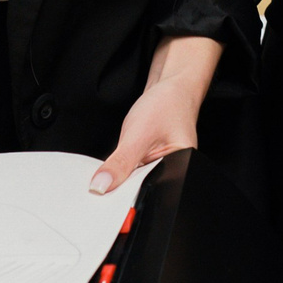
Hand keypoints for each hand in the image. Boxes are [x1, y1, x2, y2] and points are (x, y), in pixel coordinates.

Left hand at [88, 34, 221, 193]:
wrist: (170, 87)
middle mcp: (175, 172)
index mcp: (181, 169)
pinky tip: (121, 157)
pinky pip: (132, 173)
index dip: (124, 195)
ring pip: (134, 183)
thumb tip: (101, 185)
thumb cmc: (166, 105)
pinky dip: (122, 168)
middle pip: (141, 191)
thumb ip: (120, 162)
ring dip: (121, 176)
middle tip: (103, 178)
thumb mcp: (138, 135)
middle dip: (120, 186)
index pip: (149, 193)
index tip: (103, 191)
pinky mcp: (151, 162)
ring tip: (117, 161)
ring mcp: (162, 167)